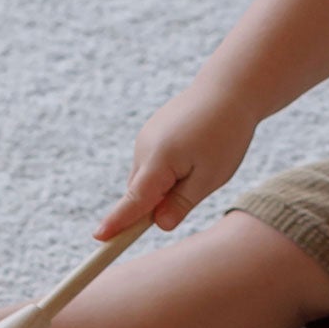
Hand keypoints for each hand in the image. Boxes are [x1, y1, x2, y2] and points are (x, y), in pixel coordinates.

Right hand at [93, 83, 257, 239]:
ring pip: (147, 178)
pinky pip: (152, 162)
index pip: (134, 201)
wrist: (229, 89)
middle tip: (195, 188)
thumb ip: (181, 203)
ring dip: (165, 185)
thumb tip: (158, 224)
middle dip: (157, 204)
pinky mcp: (151, 131)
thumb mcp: (210, 176)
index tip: (99, 239)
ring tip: (202, 162)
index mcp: (159, 160)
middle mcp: (144, 148)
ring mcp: (145, 137)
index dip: (117, 222)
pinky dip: (166, 169)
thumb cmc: (225, 134)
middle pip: (140, 193)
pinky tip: (194, 151)